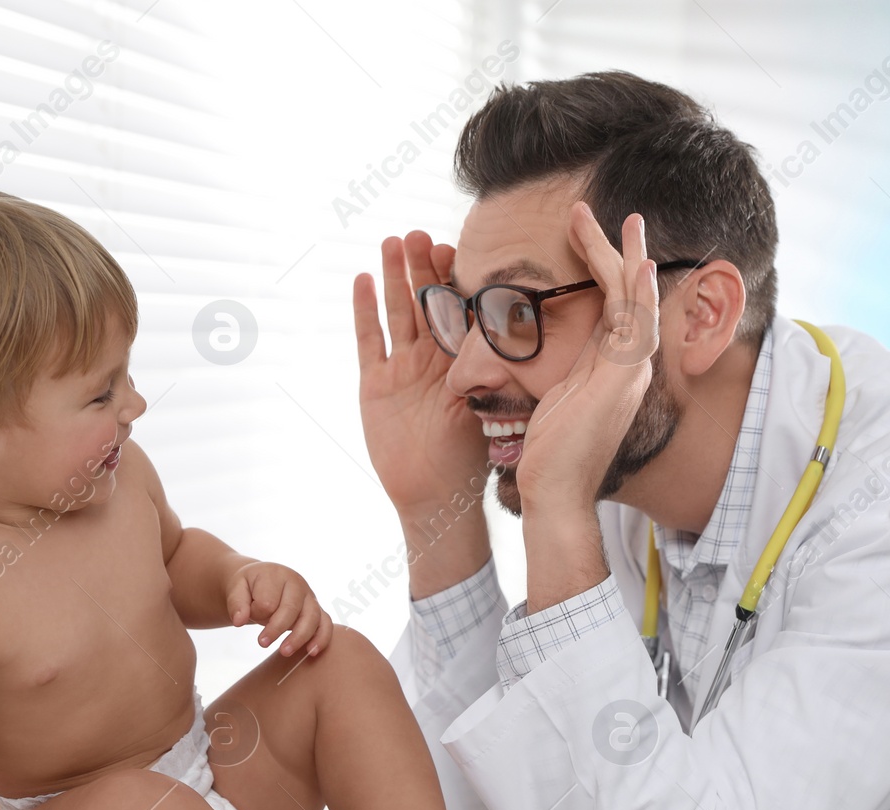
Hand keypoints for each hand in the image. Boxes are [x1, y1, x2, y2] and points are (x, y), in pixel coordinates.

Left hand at [224, 562, 333, 657]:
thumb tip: (239, 621)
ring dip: (299, 637)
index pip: (268, 601)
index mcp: (276, 574)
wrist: (261, 582)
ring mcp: (310, 597)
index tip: (246, 616)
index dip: (256, 613)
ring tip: (284, 652)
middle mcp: (297, 583)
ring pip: (312, 617)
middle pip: (292, 609)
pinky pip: (325, 624)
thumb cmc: (249, 586)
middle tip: (261, 643)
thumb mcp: (236, 588)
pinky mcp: (316, 610)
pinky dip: (321, 638)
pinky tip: (311, 652)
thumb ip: (236, 603)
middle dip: (276, 628)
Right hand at [353, 232, 487, 516]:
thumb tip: (527, 336)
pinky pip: (369, 341)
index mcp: (461, 362)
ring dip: (394, 278)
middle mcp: (431, 360)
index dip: (454, 280)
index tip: (455, 249)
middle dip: (422, 269)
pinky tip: (362, 280)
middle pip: (425, 304)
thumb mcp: (489, 410)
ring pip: (398, 313)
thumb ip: (498, 374)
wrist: (434, 495)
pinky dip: (365, 311)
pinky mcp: (374, 383)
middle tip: (420, 234)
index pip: (458, 310)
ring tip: (391, 241)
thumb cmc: (468, 459)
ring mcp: (401, 369)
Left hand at [515, 204, 659, 516]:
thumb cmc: (550, 453)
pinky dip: (640, 298)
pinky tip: (639, 268)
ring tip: (628, 222)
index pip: (616, 306)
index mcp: (613, 368)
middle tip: (623, 213)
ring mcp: (631, 375)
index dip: (609, 269)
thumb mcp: (557, 395)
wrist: (555, 494)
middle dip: (625, 253)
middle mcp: (630, 368)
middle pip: (632, 297)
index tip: (592, 235)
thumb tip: (550, 341)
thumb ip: (568, 367)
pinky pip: (635, 331)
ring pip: (637, 304)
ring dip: (630, 260)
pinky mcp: (622, 383)